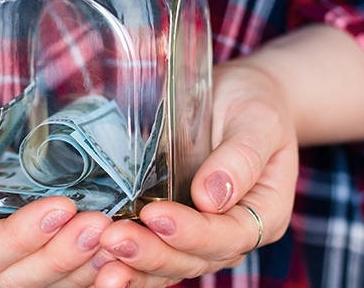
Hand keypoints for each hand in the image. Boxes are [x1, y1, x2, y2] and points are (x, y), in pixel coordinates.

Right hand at [0, 83, 113, 286]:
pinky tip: (111, 254)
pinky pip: (43, 272)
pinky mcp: (9, 252)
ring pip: (34, 283)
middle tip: (99, 226)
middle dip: (59, 255)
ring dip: (76, 268)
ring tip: (114, 242)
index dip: (21, 239)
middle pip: (12, 278)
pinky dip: (79, 268)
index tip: (61, 208)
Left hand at [93, 61, 298, 286]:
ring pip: (170, 264)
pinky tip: (99, 261)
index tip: (156, 215)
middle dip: (153, 253)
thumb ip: (241, 157)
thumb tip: (210, 196)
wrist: (238, 97)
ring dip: (135, 265)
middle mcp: (234, 234)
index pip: (229, 236)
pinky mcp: (174, 229)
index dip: (192, 233)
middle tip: (114, 238)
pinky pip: (153, 253)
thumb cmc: (254, 103)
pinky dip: (128, 262)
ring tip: (101, 256)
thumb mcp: (257, 120)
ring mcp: (202, 235)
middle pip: (195, 259)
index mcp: (265, 213)